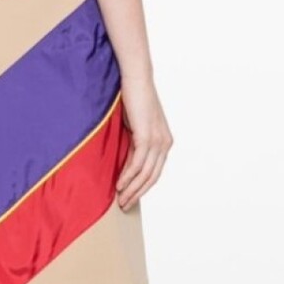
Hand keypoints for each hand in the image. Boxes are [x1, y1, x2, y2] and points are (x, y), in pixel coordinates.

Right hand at [116, 74, 172, 210]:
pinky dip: (128, 176)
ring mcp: (157, 140)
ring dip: (131, 188)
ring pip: (145, 173)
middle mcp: (165, 143)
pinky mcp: (147, 136)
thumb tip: (123, 162)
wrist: (136, 78)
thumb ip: (133, 143)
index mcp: (164, 142)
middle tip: (124, 205)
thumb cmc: (132, 98)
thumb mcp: (134, 126)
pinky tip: (119, 185)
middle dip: (137, 193)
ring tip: (120, 200)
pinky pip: (137, 163)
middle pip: (152, 177)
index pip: (154, 172)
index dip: (142, 187)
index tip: (130, 198)